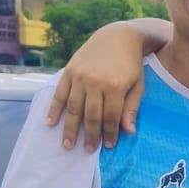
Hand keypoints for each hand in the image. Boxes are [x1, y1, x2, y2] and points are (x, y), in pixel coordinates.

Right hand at [45, 24, 147, 150]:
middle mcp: (95, 82)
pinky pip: (60, 94)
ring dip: (70, 128)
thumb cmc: (131, 64)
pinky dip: (54, 109)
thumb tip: (128, 132)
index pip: (111, 117)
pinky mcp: (69, 71)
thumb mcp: (138, 85)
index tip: (108, 146)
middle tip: (87, 150)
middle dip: (89, 135)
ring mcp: (80, 76)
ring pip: (73, 108)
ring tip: (67, 144)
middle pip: (91, 115)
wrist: (118, 37)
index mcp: (115, 87)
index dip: (109, 133)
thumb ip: (131, 108)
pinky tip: (50, 123)